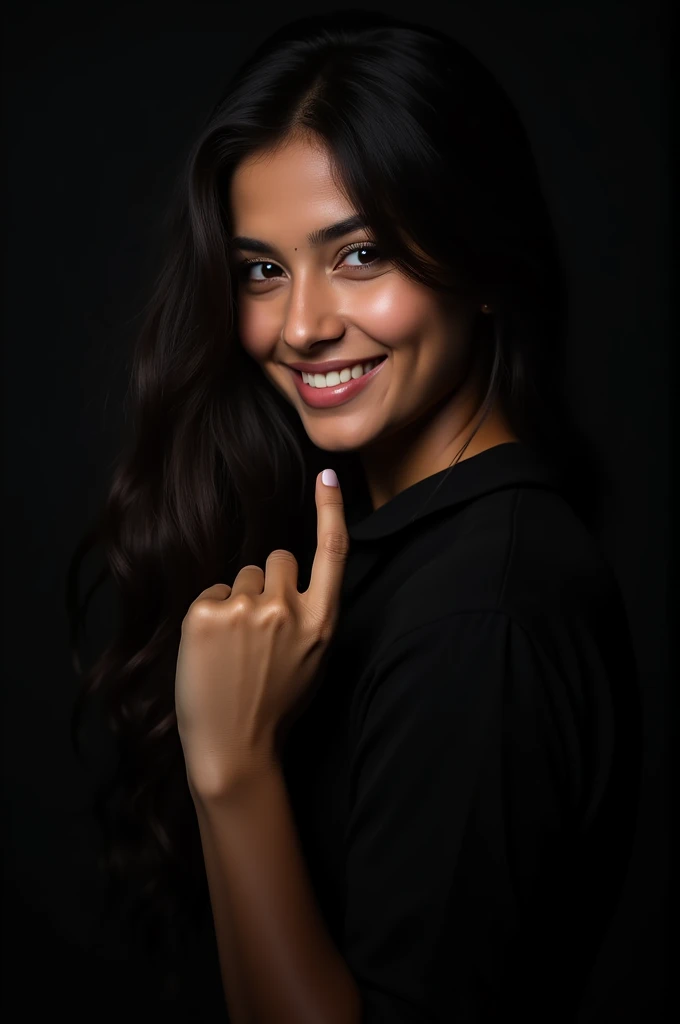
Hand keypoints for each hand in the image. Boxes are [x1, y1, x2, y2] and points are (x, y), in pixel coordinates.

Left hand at [175, 468, 348, 798]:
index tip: (328, 477)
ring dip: (236, 600)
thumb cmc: (274, 706)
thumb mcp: (313, 661)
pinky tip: (212, 651)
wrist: (233, 748)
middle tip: (257, 629)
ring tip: (234, 649)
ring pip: (242, 577)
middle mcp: (287, 609)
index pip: (333, 553)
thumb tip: (288, 580)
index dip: (331, 511)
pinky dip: (209, 616)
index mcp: (321, 623)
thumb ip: (308, 616)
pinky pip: (211, 592)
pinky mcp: (206, 613)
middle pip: (277, 560)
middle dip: (267, 583)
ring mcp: (246, 609)